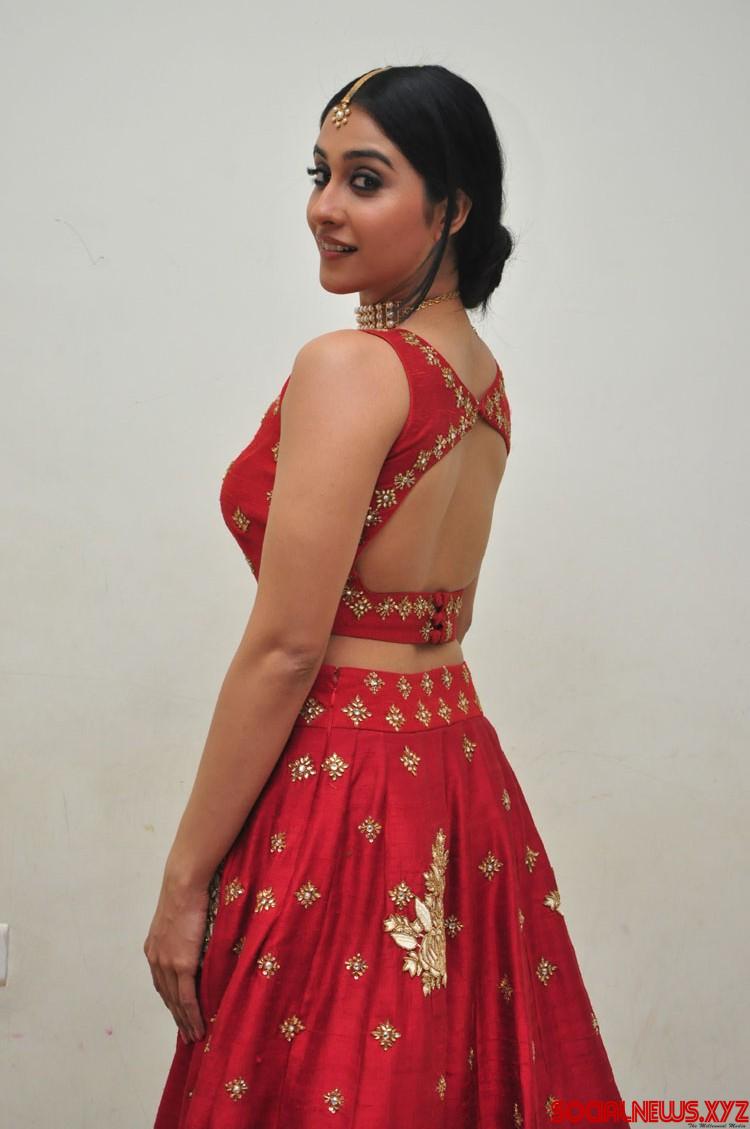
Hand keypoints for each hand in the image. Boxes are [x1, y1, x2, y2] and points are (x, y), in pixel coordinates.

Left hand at [143, 870, 208, 1043]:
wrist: (184, 885)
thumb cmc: (186, 893)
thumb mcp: (178, 918)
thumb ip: (182, 935)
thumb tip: (195, 941)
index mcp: (153, 949)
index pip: (162, 983)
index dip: (170, 1002)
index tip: (178, 1015)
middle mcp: (156, 960)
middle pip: (167, 997)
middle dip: (177, 1018)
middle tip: (187, 1036)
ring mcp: (167, 964)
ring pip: (176, 1002)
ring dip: (185, 1022)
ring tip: (195, 1037)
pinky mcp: (181, 964)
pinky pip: (187, 997)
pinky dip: (192, 1015)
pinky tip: (199, 1027)